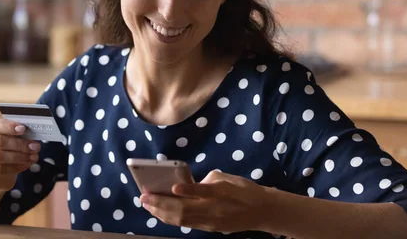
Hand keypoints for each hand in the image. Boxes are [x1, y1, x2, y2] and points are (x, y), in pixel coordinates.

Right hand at [0, 119, 40, 190]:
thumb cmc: (6, 150)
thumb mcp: (10, 139)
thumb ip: (17, 134)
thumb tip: (32, 132)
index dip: (9, 127)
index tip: (23, 129)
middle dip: (20, 144)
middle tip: (36, 146)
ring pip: (0, 156)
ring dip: (20, 156)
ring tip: (34, 157)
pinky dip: (15, 166)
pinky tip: (26, 165)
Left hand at [140, 170, 271, 233]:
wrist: (262, 211)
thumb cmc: (243, 189)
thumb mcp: (226, 178)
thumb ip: (205, 181)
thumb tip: (186, 185)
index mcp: (220, 192)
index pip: (201, 191)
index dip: (187, 189)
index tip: (172, 186)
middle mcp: (214, 209)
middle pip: (184, 209)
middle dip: (161, 204)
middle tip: (144, 197)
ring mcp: (211, 221)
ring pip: (182, 220)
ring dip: (162, 213)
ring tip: (147, 206)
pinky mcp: (210, 228)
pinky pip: (187, 224)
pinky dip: (171, 219)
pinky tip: (161, 214)